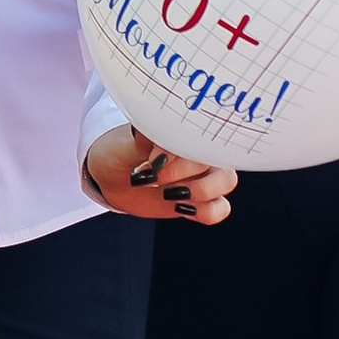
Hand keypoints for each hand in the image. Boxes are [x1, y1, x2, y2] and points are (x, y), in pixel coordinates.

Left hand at [82, 127, 237, 223]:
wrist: (111, 178)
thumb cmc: (119, 152)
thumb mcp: (125, 144)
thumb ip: (144, 139)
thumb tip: (151, 131)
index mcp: (186, 127)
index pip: (201, 134)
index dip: (180, 152)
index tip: (153, 159)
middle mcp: (201, 148)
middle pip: (216, 156)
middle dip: (182, 172)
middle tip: (153, 176)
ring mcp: (205, 174)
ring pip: (227, 182)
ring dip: (199, 191)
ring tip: (168, 193)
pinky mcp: (202, 200)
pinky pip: (220, 209)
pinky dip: (203, 212)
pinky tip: (179, 206)